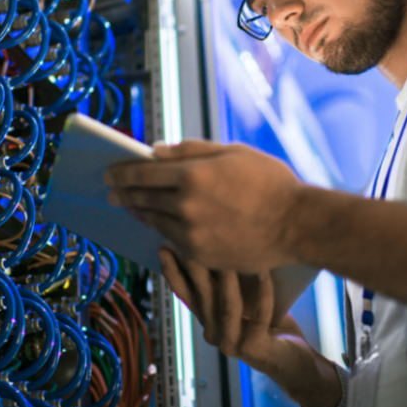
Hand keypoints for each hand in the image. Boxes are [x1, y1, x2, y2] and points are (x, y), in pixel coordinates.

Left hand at [105, 140, 304, 272]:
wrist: (297, 225)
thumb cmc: (271, 183)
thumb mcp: (233, 153)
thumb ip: (191, 151)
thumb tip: (155, 151)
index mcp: (193, 174)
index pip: (143, 172)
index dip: (121, 172)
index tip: (109, 173)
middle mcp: (186, 206)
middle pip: (143, 198)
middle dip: (123, 193)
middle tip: (111, 191)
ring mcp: (192, 234)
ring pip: (155, 222)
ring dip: (139, 213)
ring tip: (132, 207)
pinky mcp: (202, 255)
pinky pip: (173, 241)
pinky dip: (162, 231)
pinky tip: (158, 226)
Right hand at [159, 249, 341, 406]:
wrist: (295, 362)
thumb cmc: (272, 326)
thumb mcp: (247, 302)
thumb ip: (233, 284)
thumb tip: (226, 245)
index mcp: (209, 321)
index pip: (185, 295)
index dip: (174, 272)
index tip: (164, 247)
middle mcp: (214, 334)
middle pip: (203, 297)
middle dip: (197, 267)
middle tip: (194, 241)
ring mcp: (231, 344)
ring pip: (227, 306)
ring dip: (229, 277)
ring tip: (231, 251)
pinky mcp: (253, 349)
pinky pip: (259, 316)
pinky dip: (263, 294)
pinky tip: (265, 274)